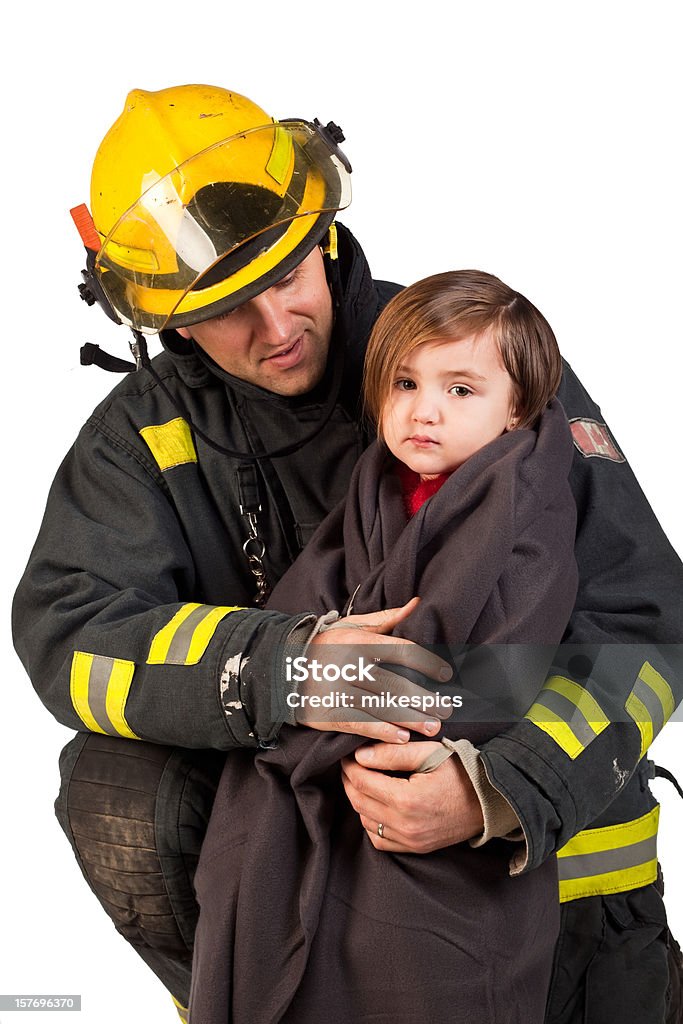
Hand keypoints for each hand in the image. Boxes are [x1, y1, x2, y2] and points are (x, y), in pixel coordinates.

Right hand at [293, 598, 452, 742]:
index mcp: (359, 642)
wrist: (280, 666)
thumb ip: (386, 619)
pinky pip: (360, 724)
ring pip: (382, 706)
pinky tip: (402, 737)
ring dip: (411, 719)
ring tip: (434, 727)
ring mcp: (339, 691)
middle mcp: (350, 666)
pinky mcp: (328, 712)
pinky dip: (382, 731)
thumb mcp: (352, 626)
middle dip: (425, 699)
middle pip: (396, 684)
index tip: (446, 674)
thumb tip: (418, 604)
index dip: (427, 663)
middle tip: (448, 708)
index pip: (402, 651)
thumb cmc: (325, 644)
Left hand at [340, 740, 483, 852]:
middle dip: (350, 782)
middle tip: (351, 767)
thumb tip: (360, 755)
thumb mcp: (428, 753)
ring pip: (366, 822)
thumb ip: (392, 753)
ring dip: (360, 802)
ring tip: (365, 782)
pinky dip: (372, 823)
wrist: (489, 799)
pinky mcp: (416, 848)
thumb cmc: (461, 771)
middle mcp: (406, 825)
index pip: (362, 782)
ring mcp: (411, 841)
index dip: (350, 767)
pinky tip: (377, 806)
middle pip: (360, 803)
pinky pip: (380, 840)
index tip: (348, 756)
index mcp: (407, 800)